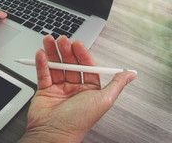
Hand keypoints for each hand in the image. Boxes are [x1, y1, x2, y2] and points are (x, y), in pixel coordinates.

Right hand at [19, 35, 136, 142]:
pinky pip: (43, 73)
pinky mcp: (44, 90)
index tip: (77, 44)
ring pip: (55, 66)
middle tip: (62, 39)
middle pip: (70, 64)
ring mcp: (58, 89)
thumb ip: (116, 84)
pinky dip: (41, 63)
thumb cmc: (79, 121)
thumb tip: (130, 74)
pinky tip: (41, 53)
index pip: (86, 66)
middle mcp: (74, 88)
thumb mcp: (103, 100)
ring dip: (52, 52)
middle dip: (65, 50)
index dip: (82, 54)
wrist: (54, 133)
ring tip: (49, 40)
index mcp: (89, 90)